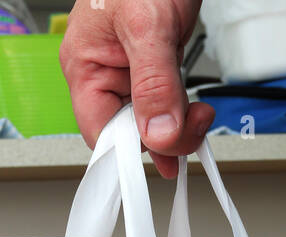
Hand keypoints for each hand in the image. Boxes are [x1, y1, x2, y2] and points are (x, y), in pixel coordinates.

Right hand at [60, 0, 212, 176]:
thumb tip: (159, 133)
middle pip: (128, 133)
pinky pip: (165, 106)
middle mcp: (103, 73)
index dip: (129, 153)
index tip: (160, 162)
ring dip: (178, 128)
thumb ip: (154, 84)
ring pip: (151, 123)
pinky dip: (183, 115)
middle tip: (192, 129)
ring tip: (199, 118)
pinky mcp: (153, 69)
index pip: (100, 131)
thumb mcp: (148, 26)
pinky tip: (196, 115)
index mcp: (85, 66)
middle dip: (163, 138)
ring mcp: (129, 73)